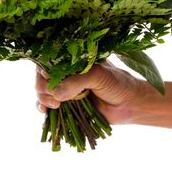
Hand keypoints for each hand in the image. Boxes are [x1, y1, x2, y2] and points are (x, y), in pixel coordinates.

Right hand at [35, 60, 154, 123]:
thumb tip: (56, 94)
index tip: (48, 77)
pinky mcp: (67, 106)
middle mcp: (67, 74)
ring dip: (43, 98)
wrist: (130, 104)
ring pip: (42, 91)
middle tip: (55, 97)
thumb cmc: (117, 83)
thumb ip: (76, 81)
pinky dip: (42, 108)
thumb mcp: (97, 75)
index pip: (49, 60)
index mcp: (73, 61)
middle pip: (42, 77)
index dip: (44, 69)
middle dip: (43, 87)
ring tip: (57, 105)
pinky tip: (46, 111)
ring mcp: (65, 90)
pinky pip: (47, 106)